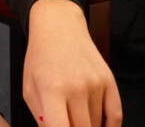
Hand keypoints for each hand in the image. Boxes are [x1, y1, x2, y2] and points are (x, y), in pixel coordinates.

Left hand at [23, 0, 121, 126]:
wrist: (59, 27)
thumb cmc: (41, 58)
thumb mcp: (29, 89)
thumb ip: (41, 119)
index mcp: (52, 90)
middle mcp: (77, 87)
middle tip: (66, 120)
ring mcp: (96, 83)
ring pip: (96, 125)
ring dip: (87, 126)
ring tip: (74, 115)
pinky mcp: (109, 80)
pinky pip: (115, 117)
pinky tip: (99, 126)